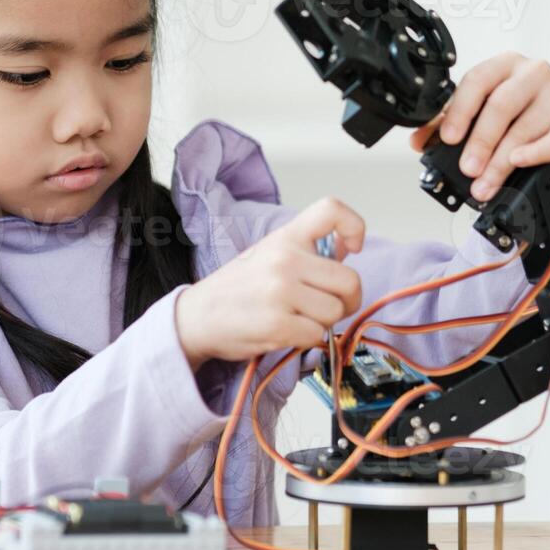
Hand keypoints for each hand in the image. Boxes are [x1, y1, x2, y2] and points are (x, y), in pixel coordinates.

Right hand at [175, 197, 364, 368]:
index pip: (332, 210)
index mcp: (286, 237)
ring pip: (335, 312)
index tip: (351, 247)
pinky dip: (307, 340)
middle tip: (327, 306)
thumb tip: (346, 249)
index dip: (354, 227)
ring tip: (298, 319)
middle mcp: (285, 259)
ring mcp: (280, 291)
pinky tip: (287, 332)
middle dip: (346, 300)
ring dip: (323, 323)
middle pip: (350, 281)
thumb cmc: (237, 288)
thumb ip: (308, 252)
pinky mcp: (277, 324)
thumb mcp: (270, 255)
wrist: (196, 317)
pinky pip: (317, 335)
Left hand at [408, 52, 549, 201]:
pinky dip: (536, 153)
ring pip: (524, 128)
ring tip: (485, 183)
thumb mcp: (481, 116)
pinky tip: (520, 162)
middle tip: (468, 168)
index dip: (461, 111)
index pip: (478, 80)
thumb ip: (449, 125)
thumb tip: (419, 140)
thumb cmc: (516, 119)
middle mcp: (533, 73)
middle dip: (480, 142)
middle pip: (501, 106)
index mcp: (504, 65)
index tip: (449, 138)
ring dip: (500, 162)